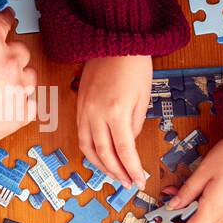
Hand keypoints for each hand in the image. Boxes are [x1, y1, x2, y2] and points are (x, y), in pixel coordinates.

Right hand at [0, 11, 37, 158]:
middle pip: (21, 50)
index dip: (4, 18)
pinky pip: (30, 103)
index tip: (7, 17)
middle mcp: (8, 63)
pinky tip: (5, 104)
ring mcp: (17, 89)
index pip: (3, 23)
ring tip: (0, 86)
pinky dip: (19, 103)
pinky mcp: (20, 113)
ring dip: (18, 77)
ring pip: (29, 75)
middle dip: (9, 54)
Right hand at [76, 54, 151, 188]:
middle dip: (116, 172)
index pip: (124, 151)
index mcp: (115, 112)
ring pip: (87, 147)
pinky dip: (90, 149)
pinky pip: (81, 134)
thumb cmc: (133, 65)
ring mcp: (84, 110)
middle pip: (104, 153)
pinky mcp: (79, 105)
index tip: (138, 181)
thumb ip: (135, 126)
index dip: (131, 169)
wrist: (114, 40)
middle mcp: (95, 114)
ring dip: (100, 165)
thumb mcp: (143, 98)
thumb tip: (127, 144)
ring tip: (113, 174)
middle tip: (127, 183)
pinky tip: (100, 155)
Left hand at [163, 137, 222, 222]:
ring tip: (177, 194)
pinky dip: (198, 208)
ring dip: (187, 213)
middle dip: (178, 222)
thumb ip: (186, 191)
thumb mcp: (203, 171)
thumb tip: (172, 205)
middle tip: (166, 206)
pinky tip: (192, 191)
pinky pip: (212, 214)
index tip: (161, 219)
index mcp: (214, 209)